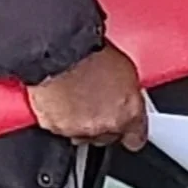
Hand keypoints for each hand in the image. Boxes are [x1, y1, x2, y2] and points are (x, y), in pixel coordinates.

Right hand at [26, 44, 147, 150]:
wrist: (59, 49)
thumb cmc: (90, 52)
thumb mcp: (125, 69)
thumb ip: (127, 95)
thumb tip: (124, 98)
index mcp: (129, 113)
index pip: (135, 139)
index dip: (129, 133)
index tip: (126, 129)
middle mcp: (104, 125)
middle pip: (105, 137)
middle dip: (101, 122)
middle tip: (94, 102)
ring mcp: (77, 128)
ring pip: (79, 134)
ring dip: (77, 120)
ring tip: (73, 97)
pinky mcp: (52, 125)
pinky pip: (56, 126)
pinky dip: (56, 116)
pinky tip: (57, 99)